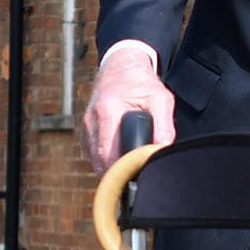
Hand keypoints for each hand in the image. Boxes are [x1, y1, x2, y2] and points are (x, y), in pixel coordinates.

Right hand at [83, 43, 175, 172]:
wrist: (121, 68)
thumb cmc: (142, 83)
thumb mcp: (161, 99)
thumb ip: (164, 125)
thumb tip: (162, 151)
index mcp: (108, 111)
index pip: (108, 153)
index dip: (122, 171)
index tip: (136, 179)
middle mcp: (91, 120)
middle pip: (100, 161)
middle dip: (117, 175)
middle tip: (137, 181)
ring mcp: (85, 126)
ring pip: (95, 160)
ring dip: (111, 168)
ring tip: (131, 168)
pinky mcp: (85, 132)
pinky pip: (93, 154)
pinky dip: (106, 160)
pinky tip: (121, 157)